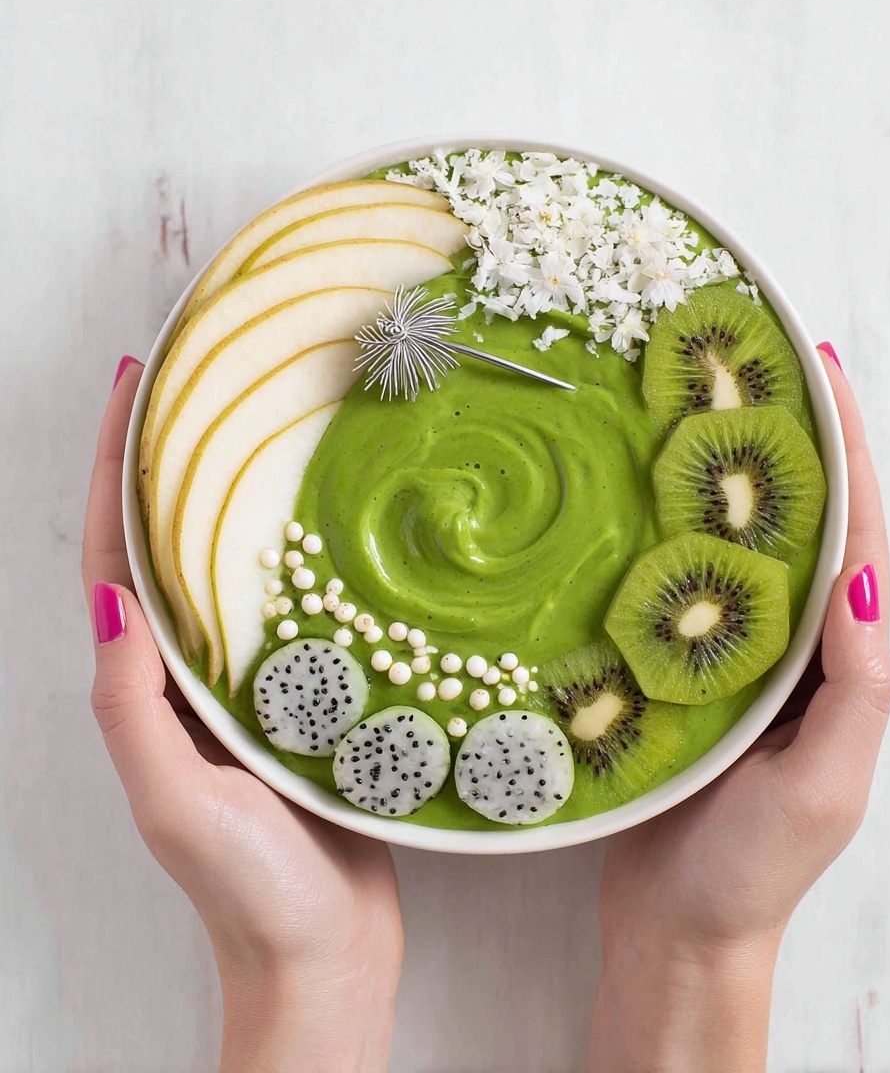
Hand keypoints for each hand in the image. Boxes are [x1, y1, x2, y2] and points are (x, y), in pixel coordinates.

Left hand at [82, 358, 402, 1072]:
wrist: (327, 956)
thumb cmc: (251, 892)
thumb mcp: (178, 803)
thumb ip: (134, 708)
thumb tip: (105, 595)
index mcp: (148, 687)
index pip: (119, 555)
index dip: (118, 466)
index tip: (135, 384)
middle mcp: (190, 672)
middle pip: (173, 544)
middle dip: (176, 459)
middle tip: (204, 378)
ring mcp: (251, 681)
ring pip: (235, 568)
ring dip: (238, 495)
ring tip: (267, 423)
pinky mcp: (310, 695)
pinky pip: (297, 608)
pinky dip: (304, 554)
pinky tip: (338, 519)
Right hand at [589, 346, 889, 1072]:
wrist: (677, 931)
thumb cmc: (753, 871)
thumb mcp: (825, 788)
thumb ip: (857, 692)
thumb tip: (861, 582)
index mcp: (843, 666)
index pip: (856, 537)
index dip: (848, 453)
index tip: (822, 374)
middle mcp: (795, 649)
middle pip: (800, 523)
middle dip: (790, 440)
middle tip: (755, 365)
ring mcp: (736, 657)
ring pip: (738, 547)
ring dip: (728, 476)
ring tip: (699, 406)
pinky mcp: (680, 671)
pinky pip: (682, 587)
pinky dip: (672, 535)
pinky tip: (639, 500)